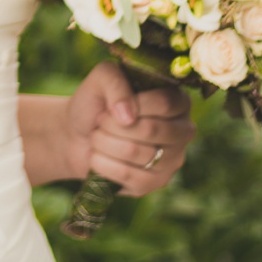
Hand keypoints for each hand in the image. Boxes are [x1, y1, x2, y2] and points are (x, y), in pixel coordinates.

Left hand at [65, 62, 194, 195]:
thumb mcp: (102, 78)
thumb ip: (115, 82)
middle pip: (151, 130)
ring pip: (136, 153)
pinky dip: (102, 163)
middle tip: (100, 122)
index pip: (165, 103)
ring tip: (97, 137)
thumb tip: (128, 117)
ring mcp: (172, 160)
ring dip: (103, 142)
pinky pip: (128, 175)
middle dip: (113, 125)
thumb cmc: (96, 103)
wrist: (78, 135)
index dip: (134, 104)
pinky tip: (97, 157)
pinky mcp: (156, 184)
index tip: (111, 106)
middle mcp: (183, 131)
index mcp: (178, 101)